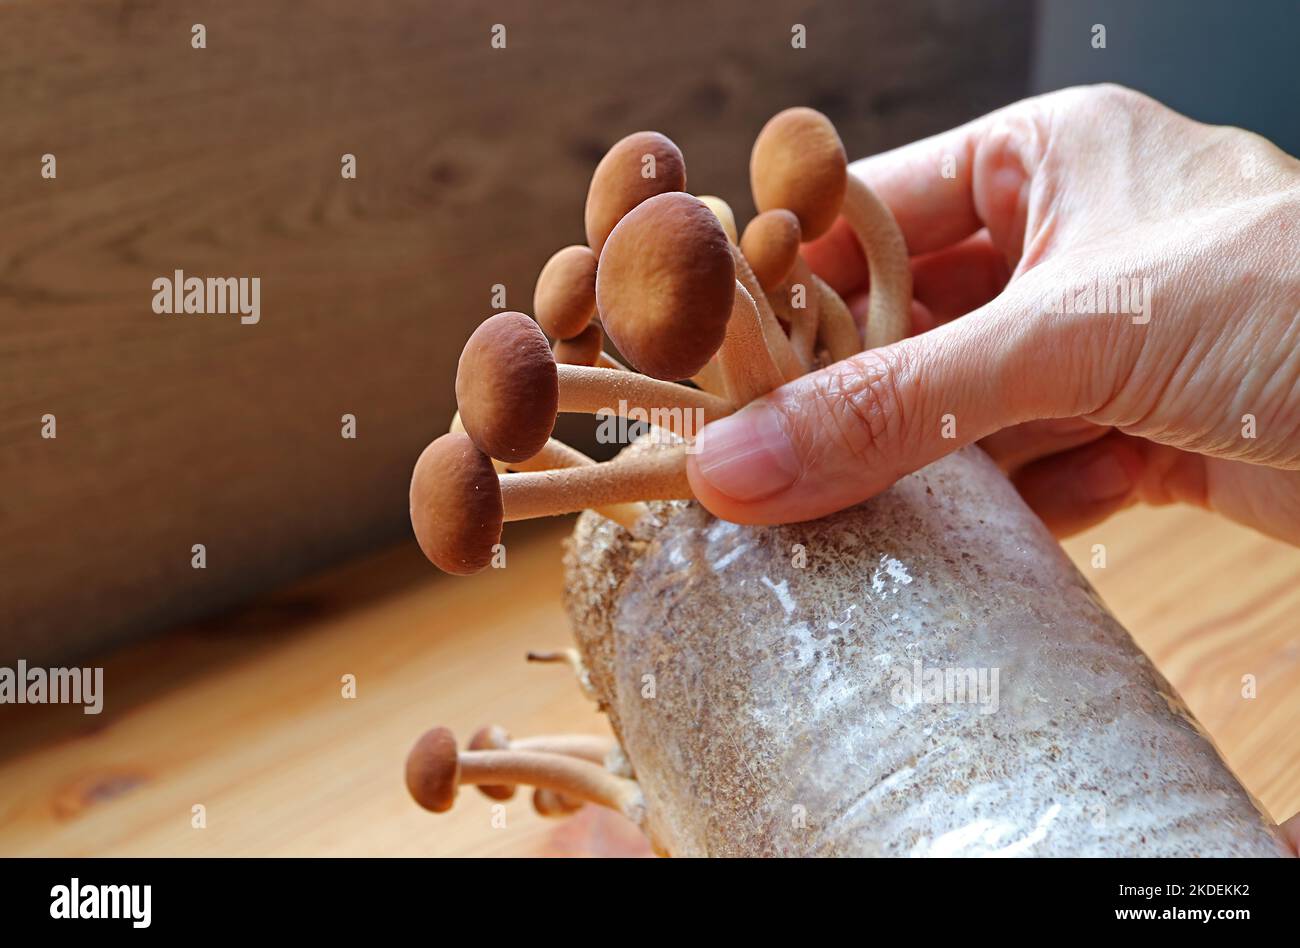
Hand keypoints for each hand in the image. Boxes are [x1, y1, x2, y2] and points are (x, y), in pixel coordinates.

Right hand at [686, 85, 1299, 544]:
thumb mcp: (1078, 334)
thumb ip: (903, 405)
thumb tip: (746, 463)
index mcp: (1045, 160)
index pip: (867, 214)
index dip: (785, 286)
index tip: (708, 366)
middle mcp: (1066, 244)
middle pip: (909, 323)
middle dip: (840, 394)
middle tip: (750, 459)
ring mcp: (1103, 345)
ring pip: (961, 408)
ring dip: (905, 466)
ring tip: (817, 515)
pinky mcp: (1141, 432)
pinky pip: (1027, 475)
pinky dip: (983, 514)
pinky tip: (927, 547)